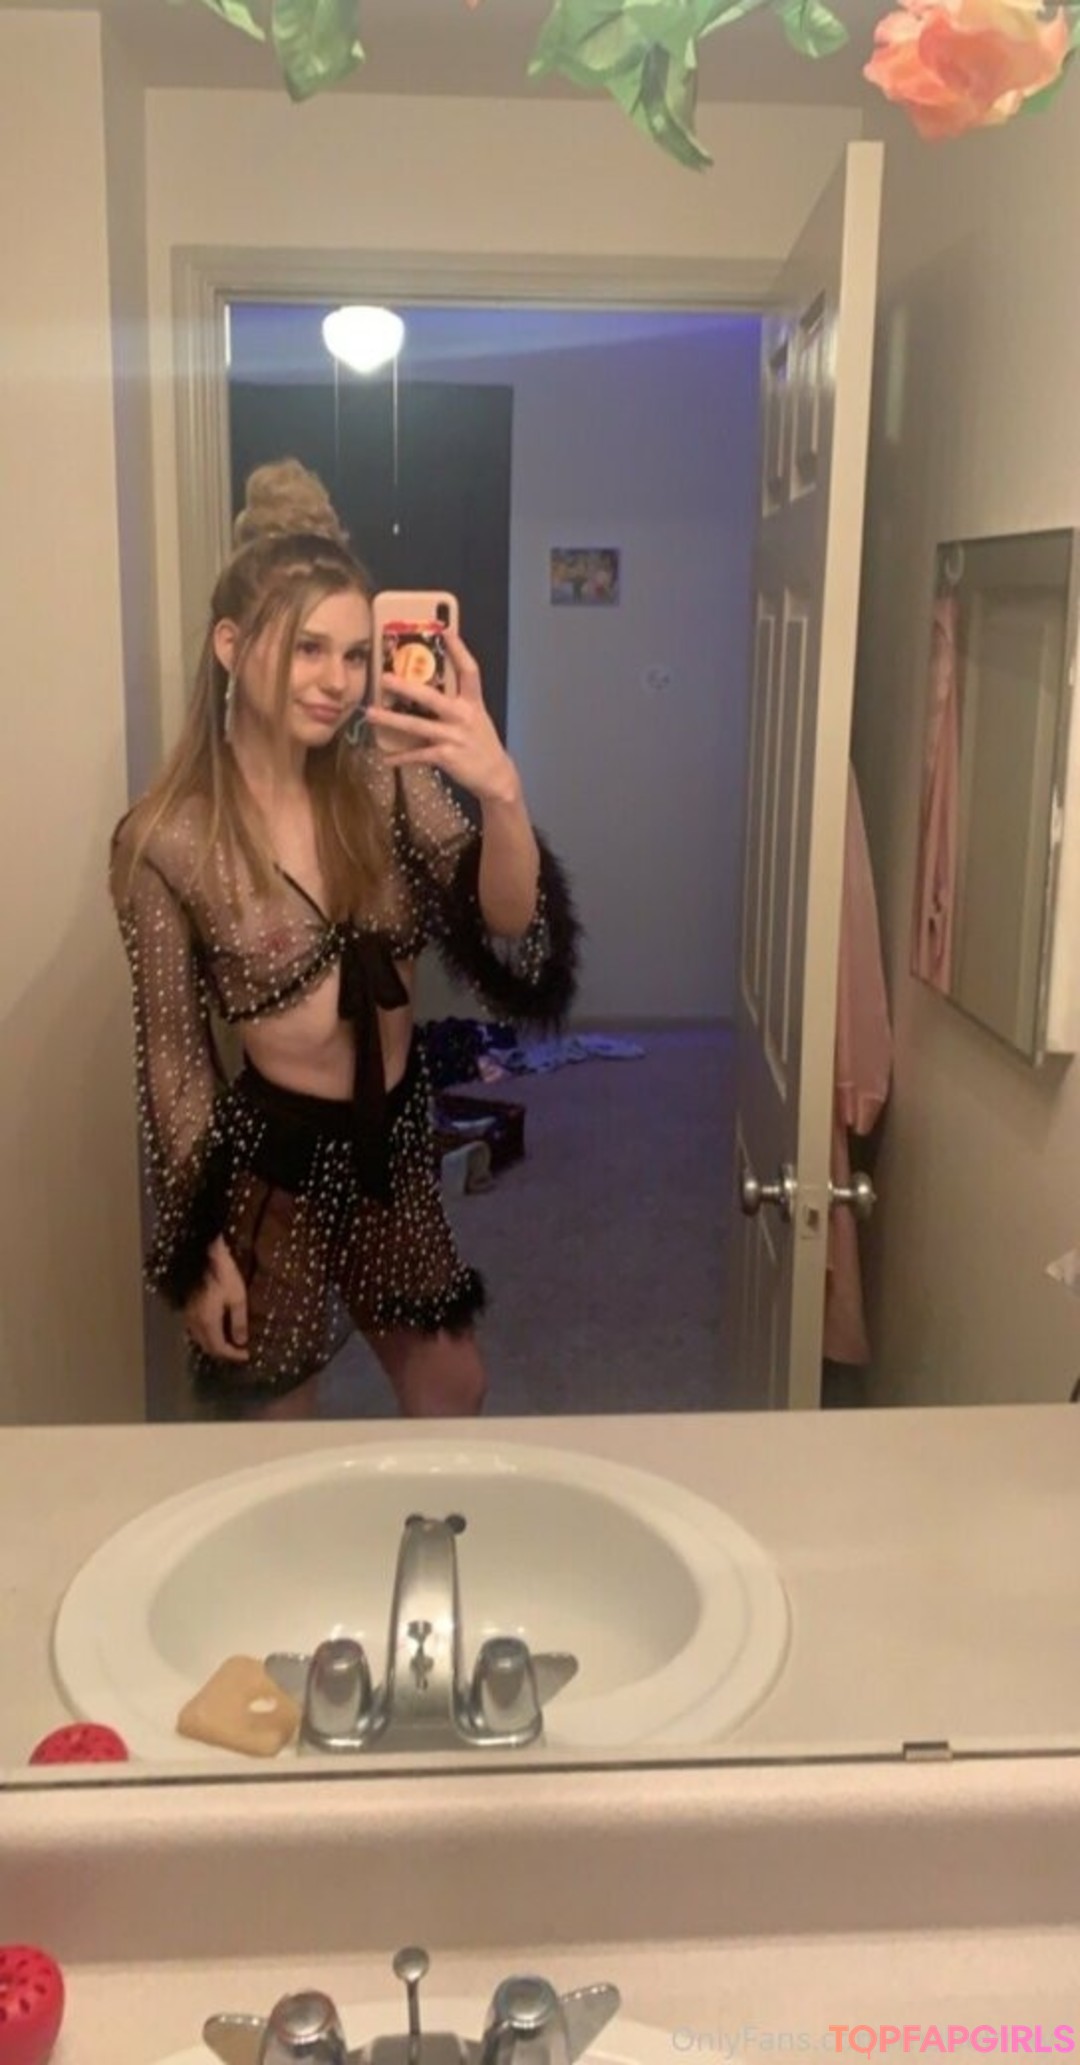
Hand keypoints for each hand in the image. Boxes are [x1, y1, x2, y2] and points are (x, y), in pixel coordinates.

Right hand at [184, 1234, 249, 1363]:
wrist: (201, 1254)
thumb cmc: (223, 1274)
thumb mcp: (237, 1297)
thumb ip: (239, 1322)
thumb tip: (242, 1342)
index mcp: (207, 1323)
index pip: (219, 1348)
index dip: (234, 1355)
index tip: (247, 1355)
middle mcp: (194, 1323)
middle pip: (207, 1347)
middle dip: (224, 1353)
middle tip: (239, 1351)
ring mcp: (188, 1316)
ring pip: (200, 1339)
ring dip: (215, 1344)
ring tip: (230, 1342)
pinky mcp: (186, 1307)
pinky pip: (196, 1330)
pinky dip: (207, 1335)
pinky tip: (217, 1329)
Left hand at [364, 629, 520, 806]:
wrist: (496, 776)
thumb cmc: (481, 743)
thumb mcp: (476, 717)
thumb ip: (457, 702)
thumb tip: (429, 687)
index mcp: (473, 702)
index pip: (469, 670)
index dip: (458, 650)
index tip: (445, 630)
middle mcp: (464, 716)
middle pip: (432, 698)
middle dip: (406, 687)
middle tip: (384, 678)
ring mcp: (454, 737)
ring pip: (418, 726)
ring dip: (391, 721)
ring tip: (370, 714)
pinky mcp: (447, 756)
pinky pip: (418, 755)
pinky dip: (401, 757)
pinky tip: (386, 757)